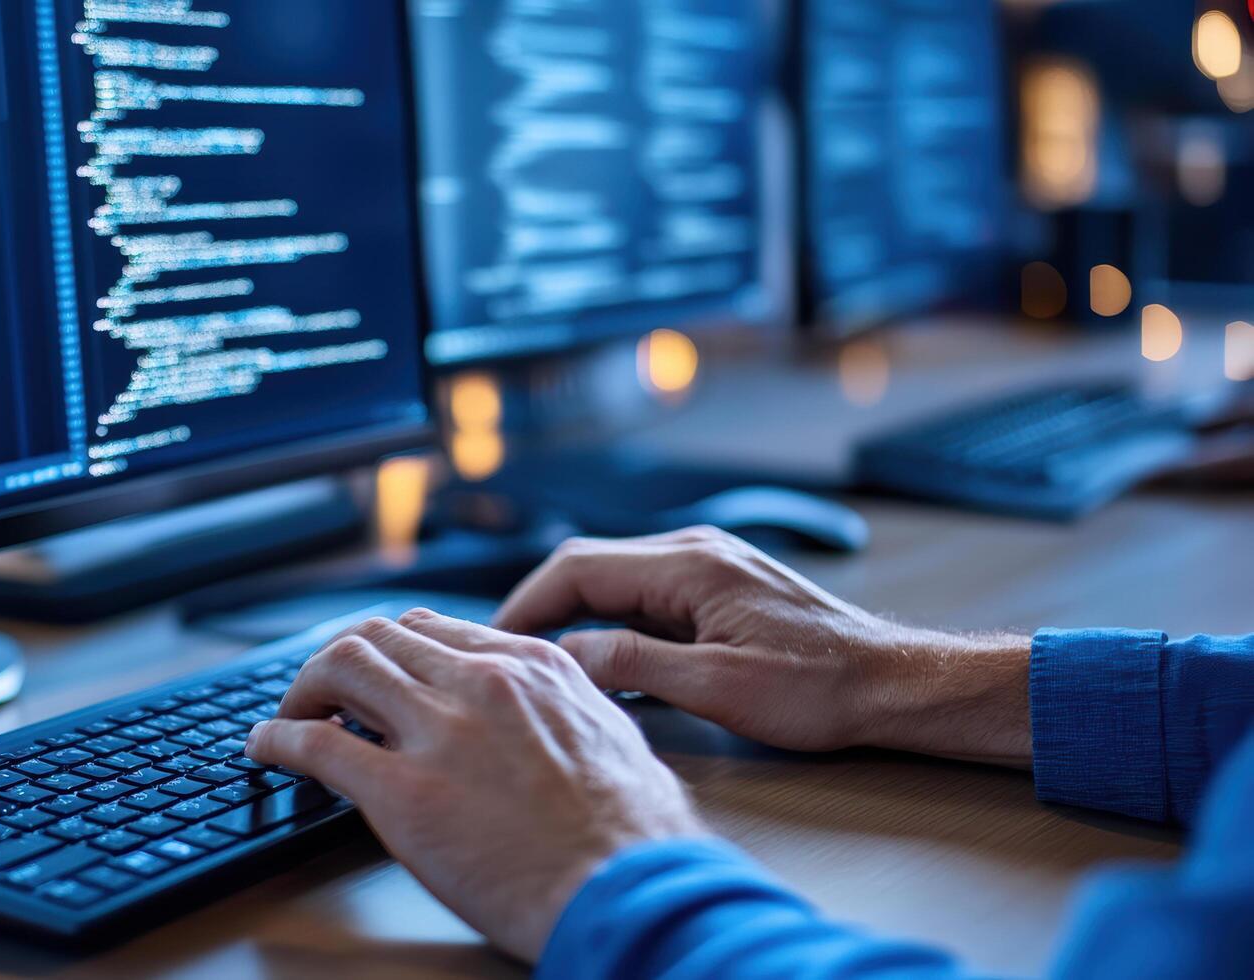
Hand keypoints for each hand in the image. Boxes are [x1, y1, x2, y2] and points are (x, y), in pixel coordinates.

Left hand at [245, 609, 702, 961]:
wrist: (632, 890)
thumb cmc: (638, 836)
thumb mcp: (613, 738)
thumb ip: (565, 713)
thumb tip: (545, 721)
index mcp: (533, 666)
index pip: (436, 629)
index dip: (394, 651)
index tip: (379, 675)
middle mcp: (480, 681)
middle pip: (379, 635)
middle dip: (342, 659)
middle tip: (324, 693)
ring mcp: (439, 731)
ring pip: (340, 666)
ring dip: (303, 686)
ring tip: (290, 714)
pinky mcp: (402, 791)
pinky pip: (315, 744)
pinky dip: (277, 738)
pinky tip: (265, 748)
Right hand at [494, 527, 1032, 766]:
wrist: (891, 684)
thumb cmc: (820, 689)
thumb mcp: (721, 687)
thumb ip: (638, 665)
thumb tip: (567, 653)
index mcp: (690, 564)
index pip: (578, 568)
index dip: (525, 604)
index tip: (491, 641)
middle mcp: (693, 551)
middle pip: (588, 567)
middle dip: (538, 608)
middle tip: (499, 655)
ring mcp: (705, 565)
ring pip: (612, 581)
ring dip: (571, 615)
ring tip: (535, 662)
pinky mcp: (715, 588)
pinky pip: (641, 596)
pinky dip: (606, 622)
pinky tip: (593, 661)